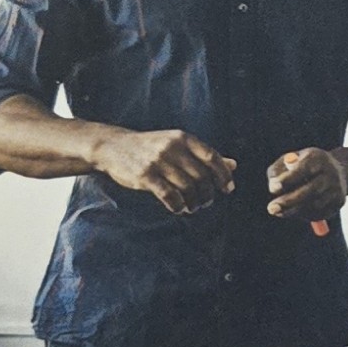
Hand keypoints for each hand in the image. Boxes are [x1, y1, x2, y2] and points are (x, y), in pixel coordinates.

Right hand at [93, 126, 236, 213]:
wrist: (114, 146)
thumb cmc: (151, 147)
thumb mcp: (178, 145)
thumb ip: (204, 155)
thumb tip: (233, 165)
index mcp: (184, 138)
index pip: (212, 157)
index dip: (223, 176)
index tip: (227, 189)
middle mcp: (173, 148)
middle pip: (201, 176)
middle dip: (207, 194)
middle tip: (205, 203)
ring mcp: (158, 161)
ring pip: (187, 188)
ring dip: (194, 203)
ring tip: (192, 208)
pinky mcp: (145, 175)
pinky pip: (169, 195)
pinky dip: (178, 206)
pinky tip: (179, 208)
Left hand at [267, 147, 347, 221]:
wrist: (337, 171)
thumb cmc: (305, 165)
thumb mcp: (289, 161)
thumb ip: (277, 171)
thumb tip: (273, 188)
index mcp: (318, 158)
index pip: (304, 169)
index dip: (288, 179)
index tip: (272, 189)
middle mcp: (331, 173)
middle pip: (311, 190)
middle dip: (289, 201)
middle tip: (271, 208)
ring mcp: (337, 189)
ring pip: (313, 205)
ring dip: (293, 210)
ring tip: (279, 209)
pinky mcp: (339, 202)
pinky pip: (318, 213)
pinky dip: (303, 215)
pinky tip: (297, 208)